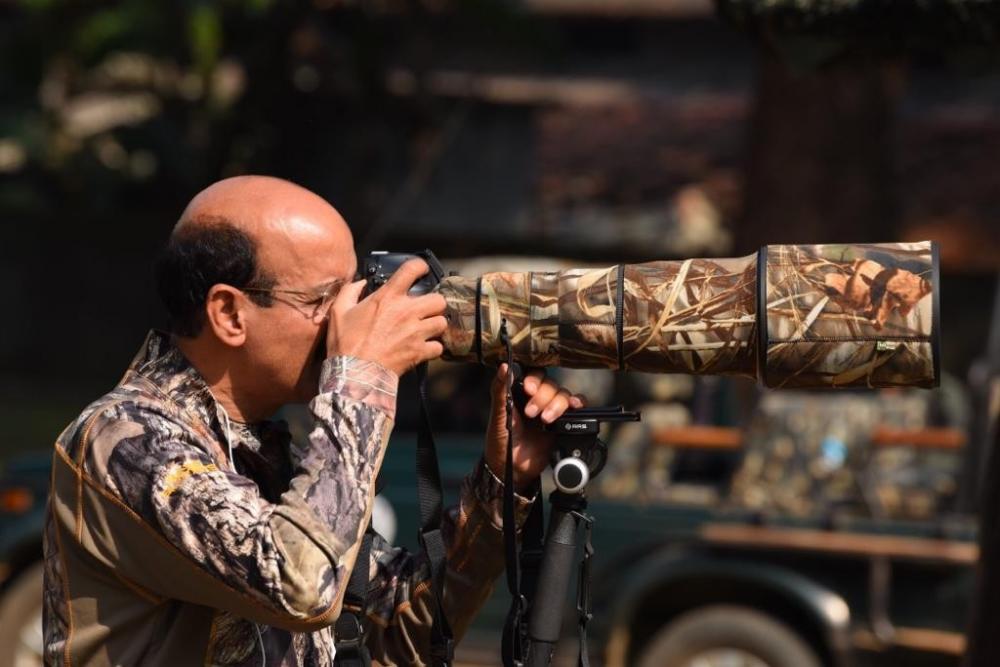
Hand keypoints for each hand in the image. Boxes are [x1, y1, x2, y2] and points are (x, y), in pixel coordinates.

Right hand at [325, 259, 447, 375]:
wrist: (353, 374)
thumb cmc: (345, 344)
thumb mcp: (338, 312)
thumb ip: (350, 292)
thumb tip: (360, 283)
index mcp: (387, 298)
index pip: (412, 269)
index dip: (419, 266)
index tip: (421, 270)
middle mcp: (406, 312)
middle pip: (438, 299)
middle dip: (434, 303)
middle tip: (425, 309)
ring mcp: (415, 332)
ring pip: (442, 322)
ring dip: (435, 325)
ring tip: (427, 329)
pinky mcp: (420, 352)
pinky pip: (438, 346)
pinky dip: (433, 348)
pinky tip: (424, 348)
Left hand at [485, 364, 585, 492]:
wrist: (512, 467)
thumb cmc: (501, 439)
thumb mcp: (498, 414)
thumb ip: (500, 390)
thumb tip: (504, 365)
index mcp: (522, 392)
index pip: (535, 375)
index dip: (535, 379)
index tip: (529, 390)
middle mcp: (539, 398)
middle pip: (550, 385)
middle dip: (543, 398)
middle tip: (531, 414)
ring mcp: (552, 410)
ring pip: (563, 395)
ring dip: (556, 405)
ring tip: (545, 421)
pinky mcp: (564, 423)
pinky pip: (577, 407)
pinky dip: (578, 403)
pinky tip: (574, 407)